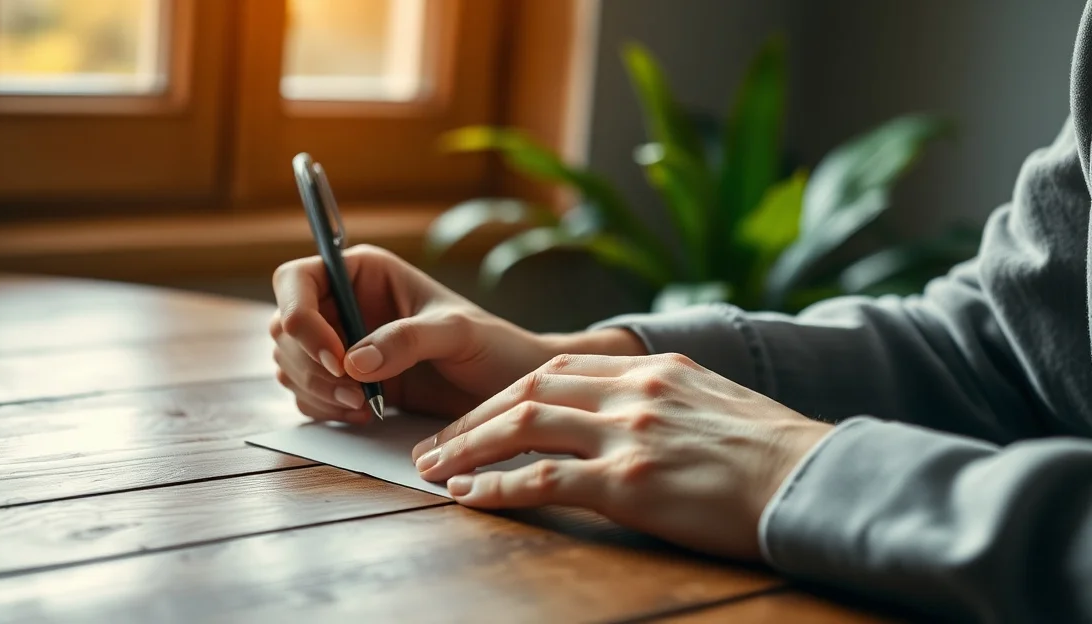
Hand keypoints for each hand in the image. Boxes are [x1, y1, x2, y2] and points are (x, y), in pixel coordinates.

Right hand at [270, 245, 645, 423]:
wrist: (508, 390)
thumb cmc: (492, 346)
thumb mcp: (457, 334)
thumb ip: (408, 339)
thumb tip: (355, 362)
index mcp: (363, 272)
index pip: (296, 280)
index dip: (301, 318)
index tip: (336, 359)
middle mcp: (343, 303)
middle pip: (284, 329)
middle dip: (311, 367)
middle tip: (356, 396)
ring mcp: (340, 343)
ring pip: (289, 365)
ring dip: (316, 392)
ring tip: (363, 406)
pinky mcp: (345, 381)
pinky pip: (308, 394)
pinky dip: (325, 408)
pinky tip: (365, 414)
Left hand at [409, 353, 832, 559]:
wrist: (815, 480)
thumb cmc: (773, 452)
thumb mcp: (713, 402)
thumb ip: (662, 398)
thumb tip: (626, 413)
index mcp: (652, 369)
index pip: (556, 368)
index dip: (504, 394)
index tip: (477, 416)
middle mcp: (633, 391)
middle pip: (528, 389)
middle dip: (473, 417)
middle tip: (436, 441)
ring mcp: (629, 434)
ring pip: (524, 426)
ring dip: (468, 447)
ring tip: (434, 468)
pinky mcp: (629, 482)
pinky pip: (542, 480)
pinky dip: (497, 488)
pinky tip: (468, 497)